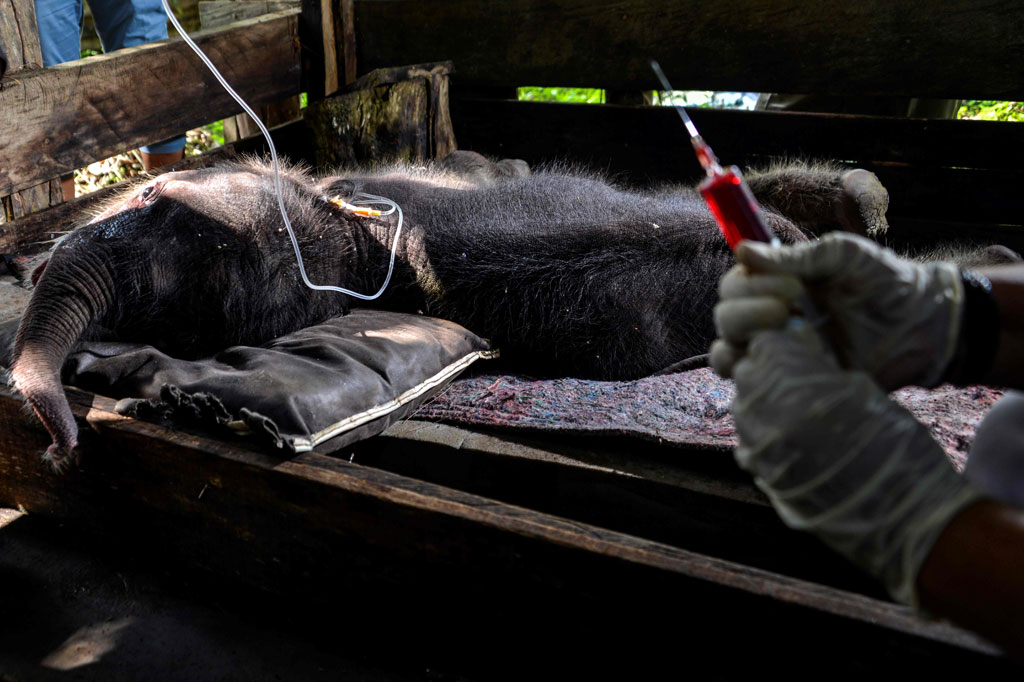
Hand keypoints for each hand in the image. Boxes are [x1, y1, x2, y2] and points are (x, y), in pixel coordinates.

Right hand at [712, 233, 962, 390]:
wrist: (923, 326)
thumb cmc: (885, 282)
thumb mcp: (844, 256)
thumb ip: (797, 256)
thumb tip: (742, 250)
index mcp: (775, 283)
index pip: (734, 284)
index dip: (752, 285)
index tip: (796, 289)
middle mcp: (767, 316)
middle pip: (725, 316)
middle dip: (748, 312)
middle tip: (792, 311)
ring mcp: (777, 351)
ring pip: (725, 350)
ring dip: (741, 341)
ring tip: (783, 335)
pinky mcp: (789, 380)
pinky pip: (749, 381)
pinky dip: (749, 372)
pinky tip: (783, 363)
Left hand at [731, 321, 984, 603]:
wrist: (903, 516)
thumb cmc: (895, 446)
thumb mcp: (861, 390)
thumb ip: (820, 371)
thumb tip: (800, 355)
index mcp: (793, 384)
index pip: (764, 345)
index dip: (784, 347)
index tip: (800, 353)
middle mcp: (765, 414)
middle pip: (748, 375)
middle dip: (770, 373)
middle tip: (800, 382)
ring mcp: (759, 449)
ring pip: (745, 410)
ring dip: (766, 405)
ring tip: (801, 414)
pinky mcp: (763, 477)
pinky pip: (750, 443)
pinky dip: (766, 436)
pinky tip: (796, 443)